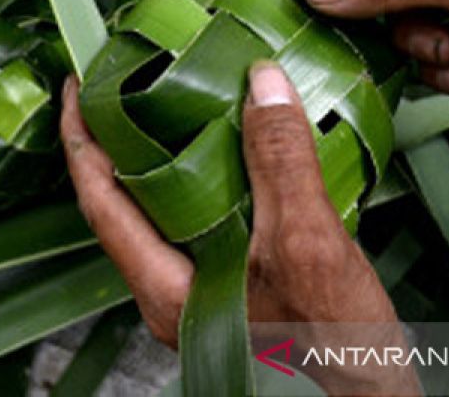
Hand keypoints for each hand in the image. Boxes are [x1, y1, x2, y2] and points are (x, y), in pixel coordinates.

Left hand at [60, 67, 419, 394]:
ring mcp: (199, 292)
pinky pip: (196, 220)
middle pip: (122, 202)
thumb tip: (262, 84)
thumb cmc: (335, 342)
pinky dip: (200, 176)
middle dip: (114, 139)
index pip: (101, 200)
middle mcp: (171, 292)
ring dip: (159, 154)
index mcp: (166, 288)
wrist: (372, 395)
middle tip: (116, 82)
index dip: (82, 138)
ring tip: (164, 101)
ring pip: (160, 210)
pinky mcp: (229, 285)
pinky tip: (226, 149)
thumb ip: (280, 161)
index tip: (77, 87)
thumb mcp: (307, 240)